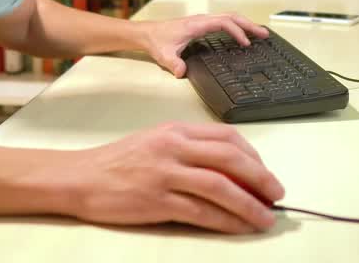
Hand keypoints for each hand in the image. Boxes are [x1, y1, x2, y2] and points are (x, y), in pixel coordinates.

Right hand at [67, 121, 284, 233]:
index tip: (265, 173)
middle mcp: (174, 147)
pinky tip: (239, 227)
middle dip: (261, 178)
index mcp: (176, 130)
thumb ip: (189, 150)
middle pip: (230, 158)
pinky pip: (201, 211)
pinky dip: (226, 221)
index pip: (227, 137)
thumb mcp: (156, 142)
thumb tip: (229, 170)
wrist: (80, 178)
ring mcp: (166, 173)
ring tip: (266, 217)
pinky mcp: (158, 200)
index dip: (254, 156)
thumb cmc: (118, 162)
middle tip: (277, 195)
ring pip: (221, 186)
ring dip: (250, 204)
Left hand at [143, 12, 269, 77]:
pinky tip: (242, 34)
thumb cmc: (157, 41)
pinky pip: (224, 22)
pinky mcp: (202, 25)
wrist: (147, 33)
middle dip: (249, 24)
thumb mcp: (164, 55)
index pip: (223, 23)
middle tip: (264, 34)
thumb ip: (173, 63)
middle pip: (231, 17)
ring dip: (245, 24)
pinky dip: (237, 26)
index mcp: (197, 25)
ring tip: (260, 33)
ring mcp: (203, 21)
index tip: (246, 43)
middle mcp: (202, 20)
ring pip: (229, 18)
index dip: (237, 31)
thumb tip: (182, 72)